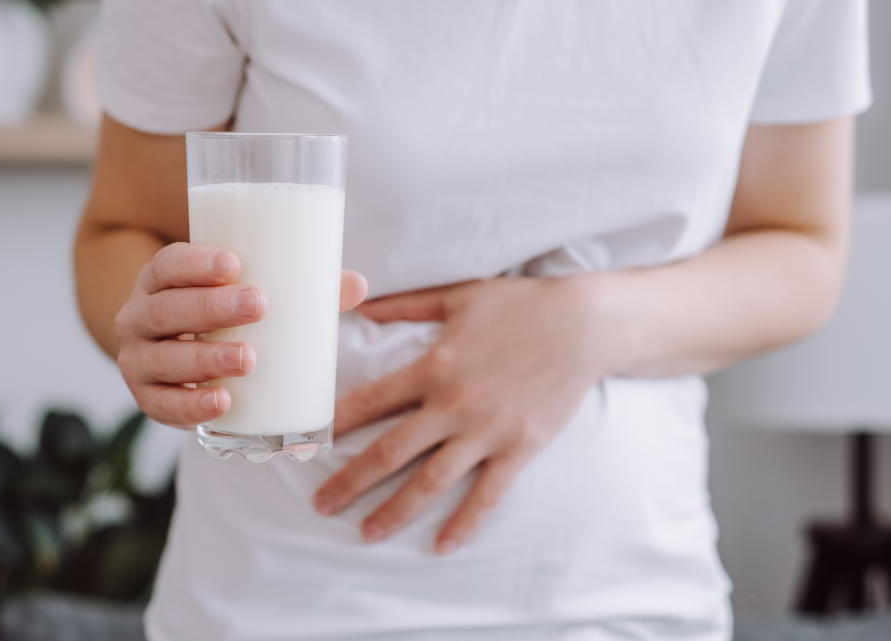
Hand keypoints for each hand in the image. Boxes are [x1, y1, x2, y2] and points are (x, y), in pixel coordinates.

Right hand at [115, 242, 366, 427]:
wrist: (171, 352)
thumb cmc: (220, 313)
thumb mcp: (249, 293)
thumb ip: (300, 288)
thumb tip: (358, 283)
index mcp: (161, 280)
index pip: (167, 264)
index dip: (195, 263)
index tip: (234, 264)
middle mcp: (139, 317)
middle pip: (166, 309)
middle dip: (211, 308)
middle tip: (258, 306)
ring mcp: (139, 360)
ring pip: (164, 359)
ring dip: (204, 359)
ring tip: (248, 359)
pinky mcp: (149, 399)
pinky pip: (162, 407)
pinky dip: (190, 407)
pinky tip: (222, 403)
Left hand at [313, 275, 614, 553]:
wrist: (584, 325)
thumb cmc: (519, 305)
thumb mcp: (457, 296)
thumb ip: (405, 305)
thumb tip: (360, 302)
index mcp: (432, 367)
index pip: (370, 402)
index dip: (334, 425)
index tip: (306, 446)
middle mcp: (452, 405)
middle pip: (390, 453)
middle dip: (350, 482)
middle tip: (320, 505)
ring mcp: (487, 431)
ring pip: (431, 482)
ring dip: (395, 511)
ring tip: (366, 533)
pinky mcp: (519, 449)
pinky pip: (487, 495)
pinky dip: (464, 523)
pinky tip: (441, 546)